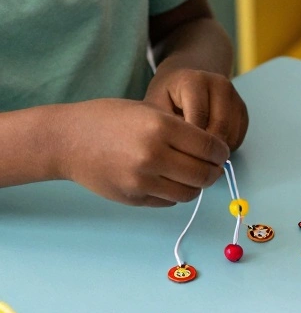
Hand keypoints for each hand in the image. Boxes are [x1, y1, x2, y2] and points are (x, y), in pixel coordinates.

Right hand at [58, 99, 229, 205]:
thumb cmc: (109, 119)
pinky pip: (169, 201)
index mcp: (161, 127)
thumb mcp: (148, 110)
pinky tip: (168, 179)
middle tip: (211, 166)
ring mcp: (141, 180)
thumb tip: (214, 150)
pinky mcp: (133, 197)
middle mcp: (153, 155)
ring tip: (191, 173)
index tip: (220, 152)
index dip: (221, 152)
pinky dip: (176, 193)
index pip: (210, 147)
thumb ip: (181, 129)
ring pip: (189, 193)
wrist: (67, 140)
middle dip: (213, 171)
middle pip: (204, 174)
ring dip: (196, 185)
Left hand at [145, 68, 247, 150]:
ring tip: (198, 156)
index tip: (180, 157)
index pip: (199, 117)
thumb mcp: (156, 106)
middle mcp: (219, 85)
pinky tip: (209, 149)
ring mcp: (234, 96)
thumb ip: (166, 125)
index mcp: (195, 81)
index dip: (190, 142)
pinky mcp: (242, 109)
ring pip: (230, 134)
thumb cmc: (168, 95)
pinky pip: (238, 136)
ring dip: (216, 151)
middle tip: (190, 164)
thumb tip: (180, 151)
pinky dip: (225, 148)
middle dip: (205, 150)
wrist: (186, 78)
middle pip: (219, 127)